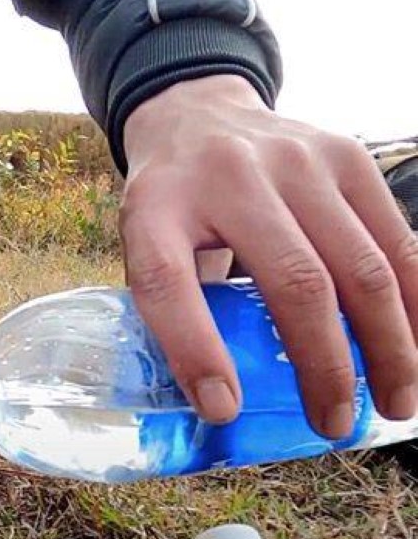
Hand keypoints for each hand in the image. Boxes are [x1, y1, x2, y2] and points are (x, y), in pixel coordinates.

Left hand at [121, 74, 417, 438]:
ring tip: (395, 402)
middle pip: (293, 282)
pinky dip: (417, 300)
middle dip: (324, 366)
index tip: (223, 409)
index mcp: (157, 206)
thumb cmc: (173, 203)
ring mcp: (295, 160)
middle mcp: (228, 176)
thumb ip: (176, 306)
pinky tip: (416, 345)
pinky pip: (397, 239)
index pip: (167, 281)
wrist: (196, 114)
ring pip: (361, 265)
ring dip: (389, 345)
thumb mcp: (147, 243)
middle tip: (332, 423)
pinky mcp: (346, 156)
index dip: (195, 351)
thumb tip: (224, 404)